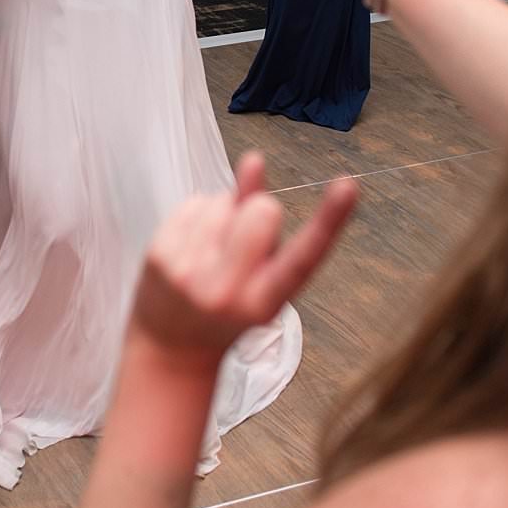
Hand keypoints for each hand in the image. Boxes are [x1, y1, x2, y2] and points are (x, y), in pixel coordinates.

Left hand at [130, 153, 354, 363]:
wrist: (172, 348)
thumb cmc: (229, 311)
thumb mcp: (261, 286)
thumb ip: (268, 232)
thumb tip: (253, 158)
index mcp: (264, 304)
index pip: (304, 256)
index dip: (330, 220)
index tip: (349, 186)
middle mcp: (226, 290)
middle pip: (262, 209)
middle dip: (260, 211)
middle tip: (245, 243)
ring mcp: (188, 272)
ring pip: (224, 200)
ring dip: (225, 214)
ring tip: (215, 250)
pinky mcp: (159, 254)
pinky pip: (195, 201)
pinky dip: (200, 214)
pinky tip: (195, 244)